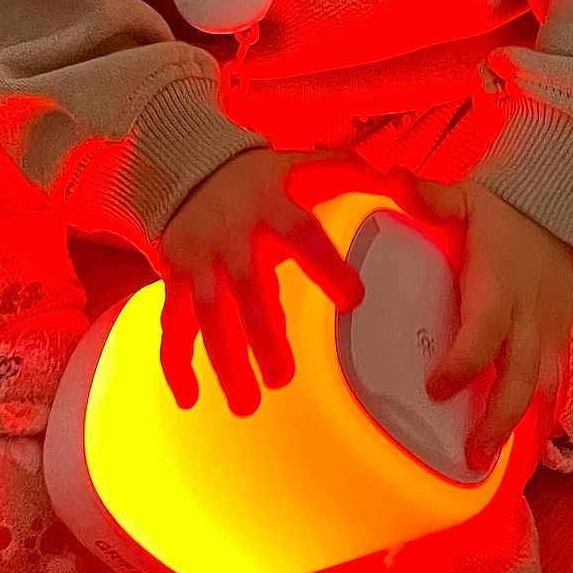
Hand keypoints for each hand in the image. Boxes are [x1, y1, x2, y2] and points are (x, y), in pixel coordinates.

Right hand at [157, 148, 401, 415]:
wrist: (191, 169)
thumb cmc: (262, 180)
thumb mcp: (303, 167)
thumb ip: (349, 174)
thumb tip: (399, 181)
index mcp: (271, 206)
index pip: (301, 234)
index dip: (326, 264)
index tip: (354, 299)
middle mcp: (232, 233)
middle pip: (246, 285)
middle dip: (262, 334)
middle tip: (283, 378)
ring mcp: (200, 258)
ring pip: (207, 313)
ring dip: (224, 361)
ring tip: (246, 405)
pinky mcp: (175, 277)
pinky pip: (172, 323)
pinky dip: (175, 362)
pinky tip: (190, 398)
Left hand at [411, 178, 572, 473]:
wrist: (559, 201)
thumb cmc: (499, 206)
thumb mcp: (462, 197)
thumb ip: (428, 198)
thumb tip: (391, 179)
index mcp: (498, 287)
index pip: (482, 336)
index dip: (461, 366)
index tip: (434, 389)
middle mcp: (528, 315)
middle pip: (519, 379)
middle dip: (497, 422)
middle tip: (472, 457)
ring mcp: (551, 328)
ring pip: (542, 387)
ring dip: (518, 425)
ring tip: (490, 459)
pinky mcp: (564, 333)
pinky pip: (556, 379)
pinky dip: (540, 410)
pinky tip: (520, 439)